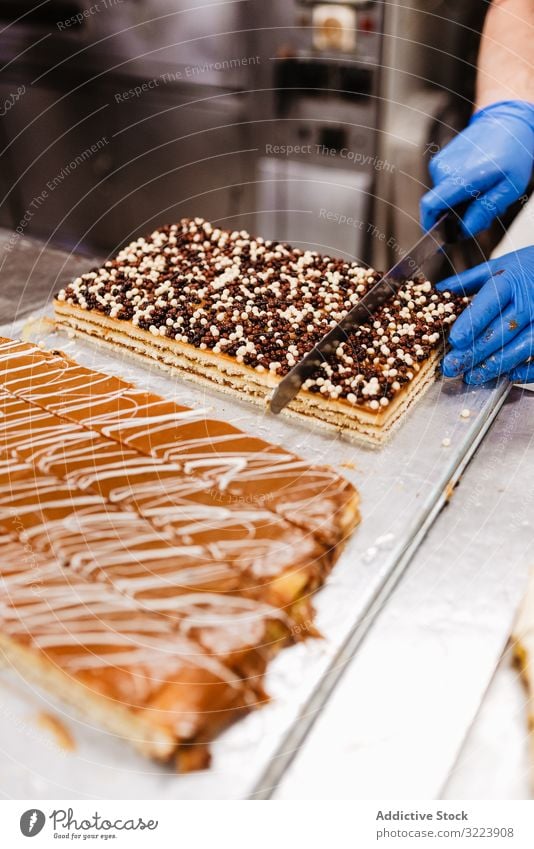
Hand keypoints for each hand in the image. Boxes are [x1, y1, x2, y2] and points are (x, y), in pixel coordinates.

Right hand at [420, 101, 533, 235]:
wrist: (506, 121)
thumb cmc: (512, 152)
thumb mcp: (511, 186)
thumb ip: (486, 210)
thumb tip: (465, 229)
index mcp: (462, 176)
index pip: (431, 206)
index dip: (430, 226)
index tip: (438, 239)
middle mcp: (445, 169)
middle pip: (441, 207)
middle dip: (458, 216)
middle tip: (482, 210)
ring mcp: (440, 164)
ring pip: (444, 198)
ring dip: (461, 202)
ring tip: (482, 191)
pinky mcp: (440, 161)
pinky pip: (444, 186)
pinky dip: (458, 191)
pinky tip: (475, 182)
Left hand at [437, 246, 533, 383]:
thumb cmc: (524, 270)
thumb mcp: (497, 268)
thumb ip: (468, 281)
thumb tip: (437, 291)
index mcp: (511, 281)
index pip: (491, 302)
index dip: (473, 323)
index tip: (455, 340)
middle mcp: (529, 301)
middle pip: (503, 330)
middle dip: (475, 351)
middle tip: (451, 366)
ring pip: (523, 346)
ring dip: (496, 365)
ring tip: (472, 376)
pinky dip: (525, 370)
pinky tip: (505, 376)